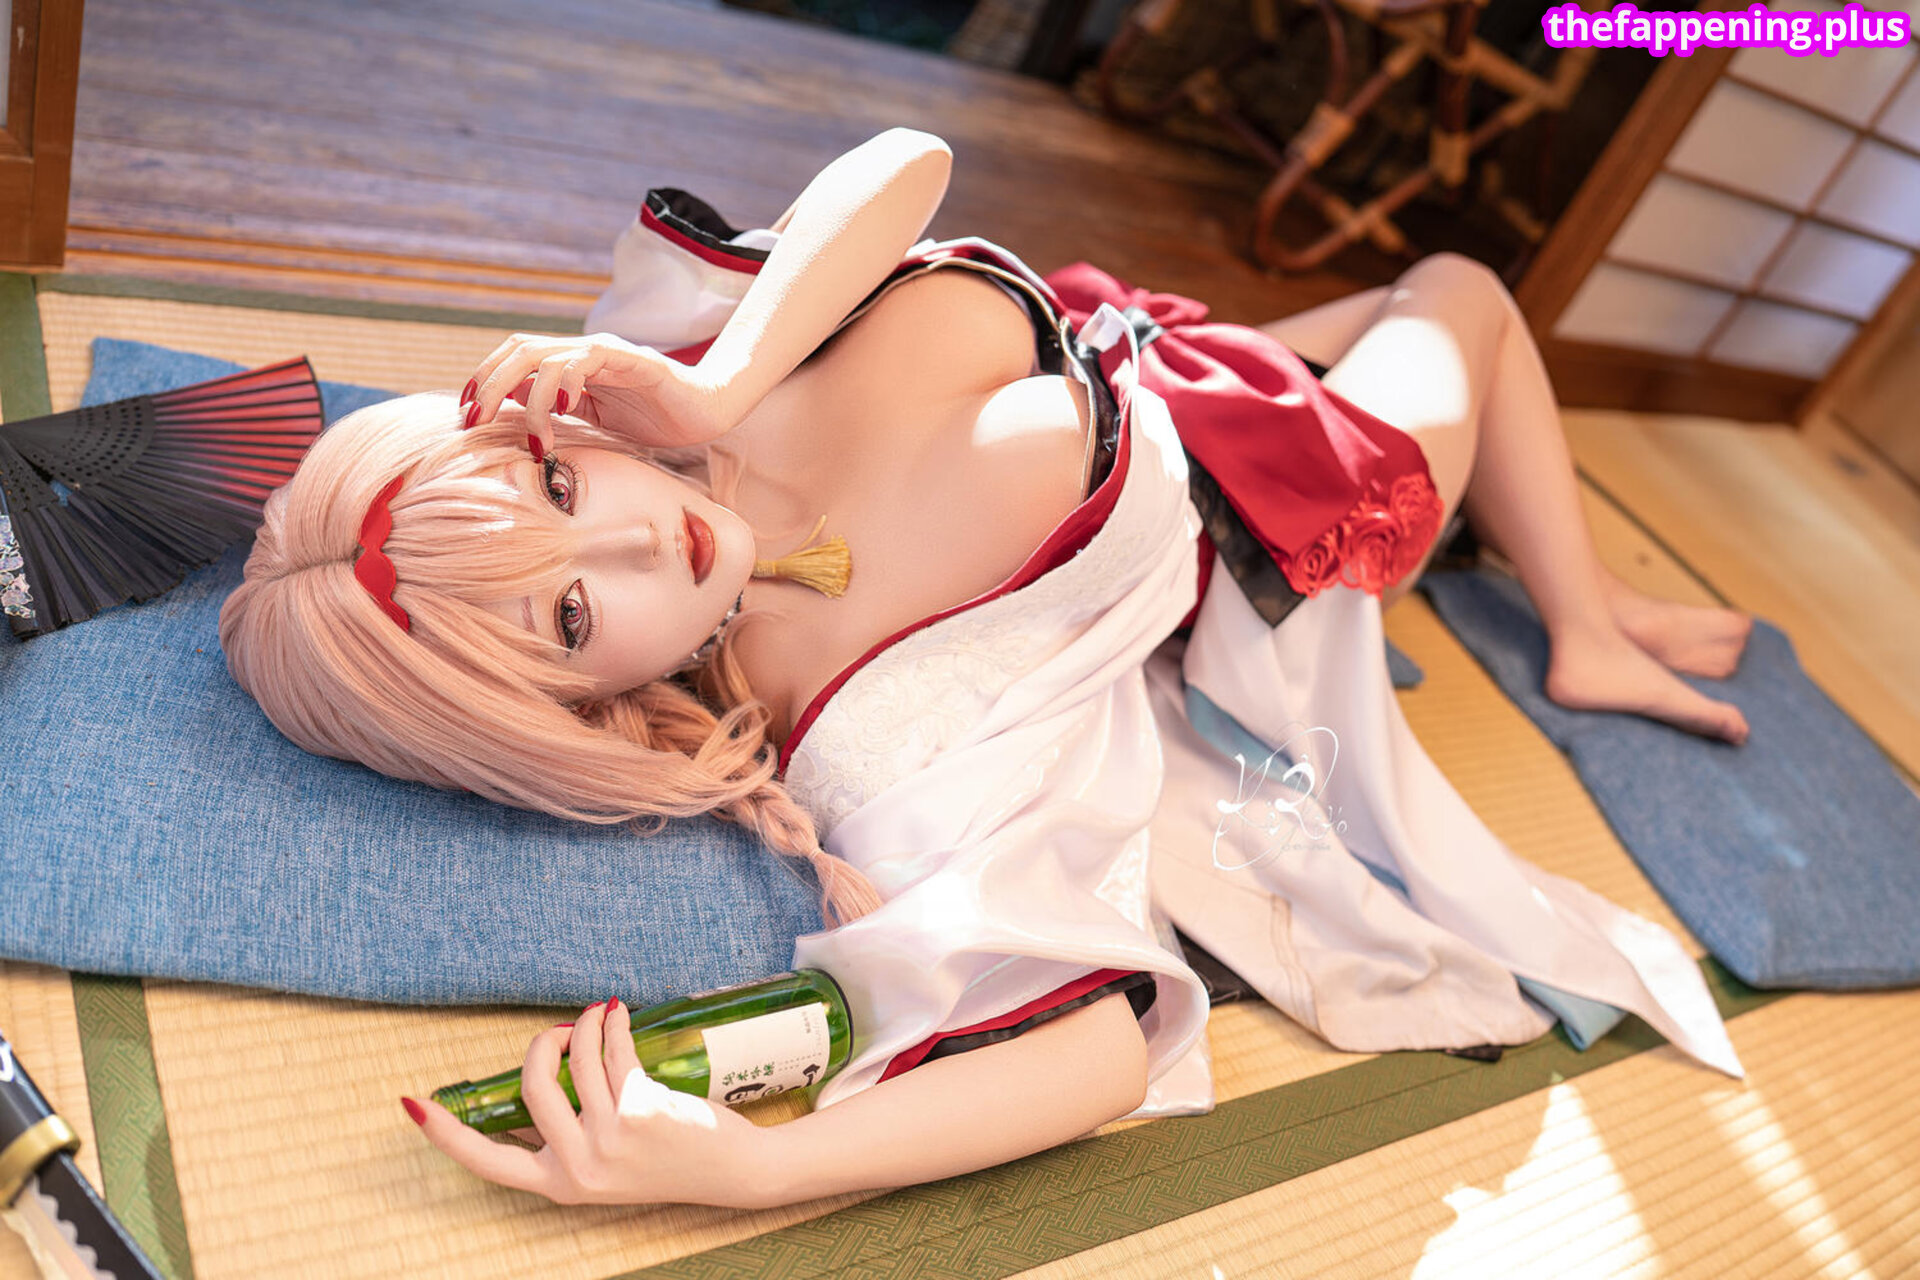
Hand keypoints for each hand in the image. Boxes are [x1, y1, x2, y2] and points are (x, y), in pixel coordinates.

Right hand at [405, 999, 775, 1207]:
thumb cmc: (665, 1159)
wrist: (729, 1170)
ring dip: (582, 1025)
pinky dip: (612, 1024)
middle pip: (531, 1088)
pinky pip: (613, 1051)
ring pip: (575, 1060)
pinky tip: (618, 1014)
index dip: (446, 1134)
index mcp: (558, 1185)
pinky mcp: (640, 1108)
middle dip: (540, 1045)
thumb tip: (539, 1075)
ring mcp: (609, 1138)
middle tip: (561, 1031)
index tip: (411, 1105)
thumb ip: (567, 1134)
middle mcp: (578, 1166)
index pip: (488, 1163)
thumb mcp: (604, 1164)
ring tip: (596, 1014)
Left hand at [463, 332, 735, 457]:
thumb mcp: (595, 418)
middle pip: (519, 351)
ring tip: (536, 439)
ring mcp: (606, 351)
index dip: (483, 379)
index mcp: (571, 364)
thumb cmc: (655, 419)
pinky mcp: (632, 358)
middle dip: (488, 386)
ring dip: (528, 399)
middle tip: (473, 424)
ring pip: (546, 358)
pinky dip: (567, 382)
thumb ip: (558, 409)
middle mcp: (583, 351)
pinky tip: (563, 411)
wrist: (708, 413)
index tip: (465, 415)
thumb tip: (511, 411)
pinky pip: (587, 359)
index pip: (514, 357)